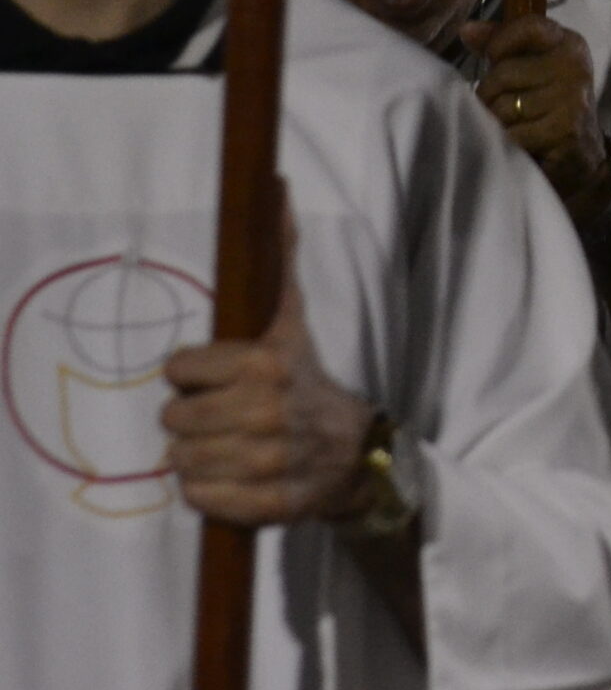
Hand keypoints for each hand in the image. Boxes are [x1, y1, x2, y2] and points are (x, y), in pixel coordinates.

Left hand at [163, 209, 374, 525]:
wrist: (358, 453)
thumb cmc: (307, 380)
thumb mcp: (293, 320)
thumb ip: (280, 257)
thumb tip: (277, 185)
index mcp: (266, 364)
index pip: (177, 370)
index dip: (194, 375)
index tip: (222, 378)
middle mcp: (266, 412)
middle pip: (172, 420)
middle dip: (194, 418)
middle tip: (226, 415)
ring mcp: (266, 462)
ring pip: (180, 462)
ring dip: (199, 456)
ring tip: (231, 446)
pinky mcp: (264, 504)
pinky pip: (198, 499)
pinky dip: (210, 492)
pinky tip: (237, 475)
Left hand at [462, 14, 610, 210]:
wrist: (582, 156)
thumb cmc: (548, 106)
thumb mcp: (531, 68)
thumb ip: (501, 46)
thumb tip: (466, 30)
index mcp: (569, 44)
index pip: (527, 26)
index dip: (499, 43)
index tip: (494, 59)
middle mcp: (575, 67)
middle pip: (503, 73)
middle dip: (490, 94)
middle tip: (503, 107)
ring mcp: (572, 100)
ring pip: (503, 107)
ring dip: (498, 122)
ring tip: (513, 126)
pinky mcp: (565, 131)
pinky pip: (512, 134)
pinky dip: (508, 143)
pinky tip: (521, 143)